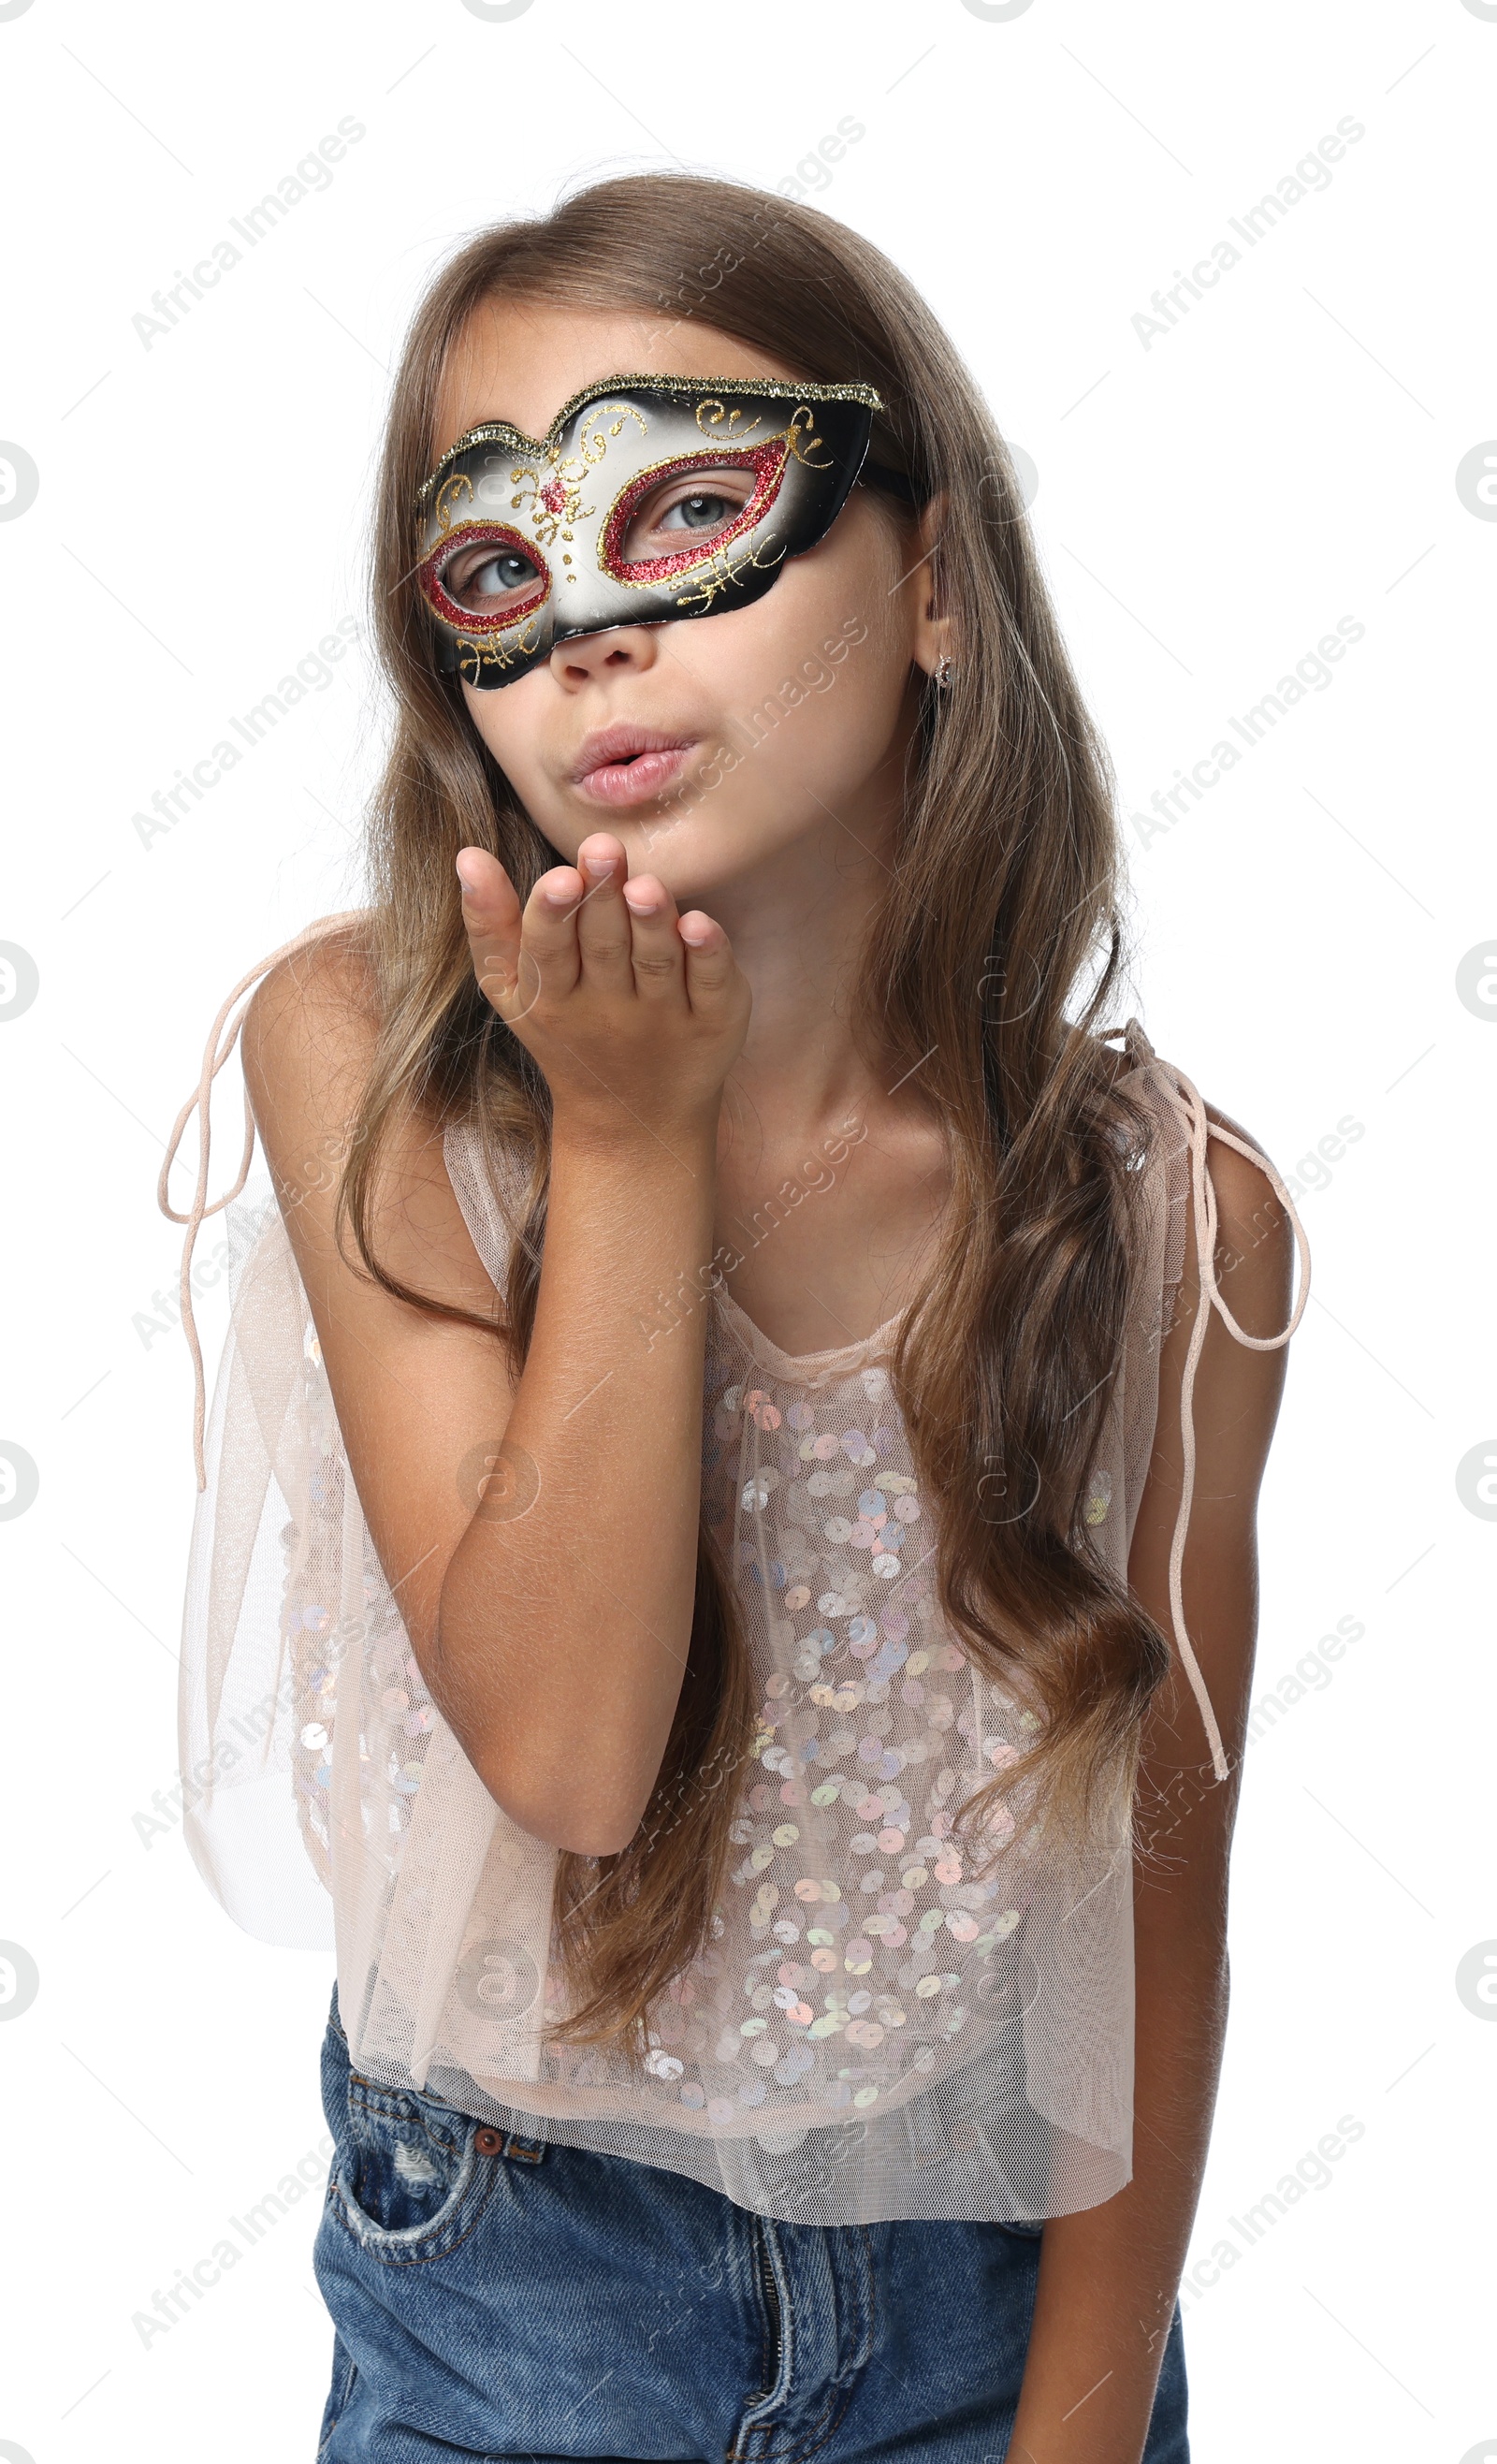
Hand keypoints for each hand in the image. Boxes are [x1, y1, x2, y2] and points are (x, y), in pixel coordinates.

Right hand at [455, 832, 749, 1146]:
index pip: (548, 950)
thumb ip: (490, 922)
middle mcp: (608, 1009)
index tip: (559, 878)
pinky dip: (709, 956)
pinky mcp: (713, 1022)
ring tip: (646, 886)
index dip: (553, 914)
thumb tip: (467, 855)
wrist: (636, 1117)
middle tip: (605, 850)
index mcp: (553, 996)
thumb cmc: (568, 1030)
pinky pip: (711, 987)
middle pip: (604, 947)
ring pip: (656, 964)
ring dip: (652, 924)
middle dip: (603, 899)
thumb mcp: (512, 988)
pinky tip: (699, 923)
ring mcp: (663, 1017)